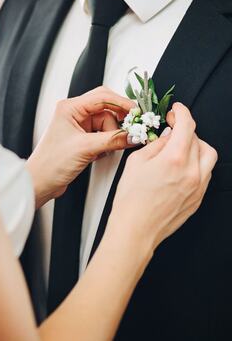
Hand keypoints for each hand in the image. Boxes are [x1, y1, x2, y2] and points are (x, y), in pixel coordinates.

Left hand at [26, 87, 135, 208]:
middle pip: (106, 108)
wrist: (41, 183)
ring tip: (107, 148)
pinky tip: (101, 153)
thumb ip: (112, 140)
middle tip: (131, 128)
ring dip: (112, 135)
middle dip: (118, 119)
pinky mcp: (83, 139)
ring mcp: (79, 126)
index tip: (137, 112)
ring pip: (106, 123)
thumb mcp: (85, 148)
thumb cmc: (52, 163)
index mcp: (70, 108)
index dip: (122, 103)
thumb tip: (133, 135)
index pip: (102, 97)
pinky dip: (107, 142)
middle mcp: (74, 114)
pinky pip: (103, 134)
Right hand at [109, 102, 217, 253]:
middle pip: (198, 138)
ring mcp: (198, 186)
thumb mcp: (136, 163)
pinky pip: (205, 173)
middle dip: (185, 129)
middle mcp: (191, 171)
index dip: (181, 112)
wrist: (136, 229)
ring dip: (196, 146)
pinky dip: (197, 163)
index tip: (176, 110)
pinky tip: (181, 167)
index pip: (186, 125)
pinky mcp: (198, 197)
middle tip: (172, 129)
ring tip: (180, 148)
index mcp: (174, 159)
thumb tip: (167, 136)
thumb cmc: (131, 200)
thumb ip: (156, 144)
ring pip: (208, 155)